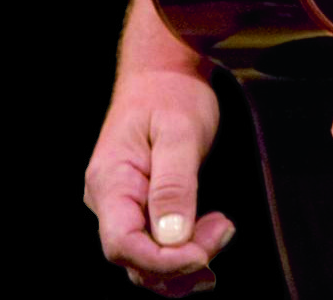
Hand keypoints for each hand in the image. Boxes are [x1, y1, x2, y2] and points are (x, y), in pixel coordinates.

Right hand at [83, 68, 234, 295]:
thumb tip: (172, 238)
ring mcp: (122, 204)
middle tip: (223, 233)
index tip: (202, 255)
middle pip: (134, 259)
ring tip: (221, 238)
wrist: (164, 69)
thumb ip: (175, 185)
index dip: (161, 261)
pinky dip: (180, 252)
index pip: (122, 244)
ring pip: (143, 258)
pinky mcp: (140, 204)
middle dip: (179, 261)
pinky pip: (153, 243)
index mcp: (111, 182)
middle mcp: (109, 200)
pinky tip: (207, 243)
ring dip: (182, 263)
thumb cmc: (172, 93)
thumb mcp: (180, 132)